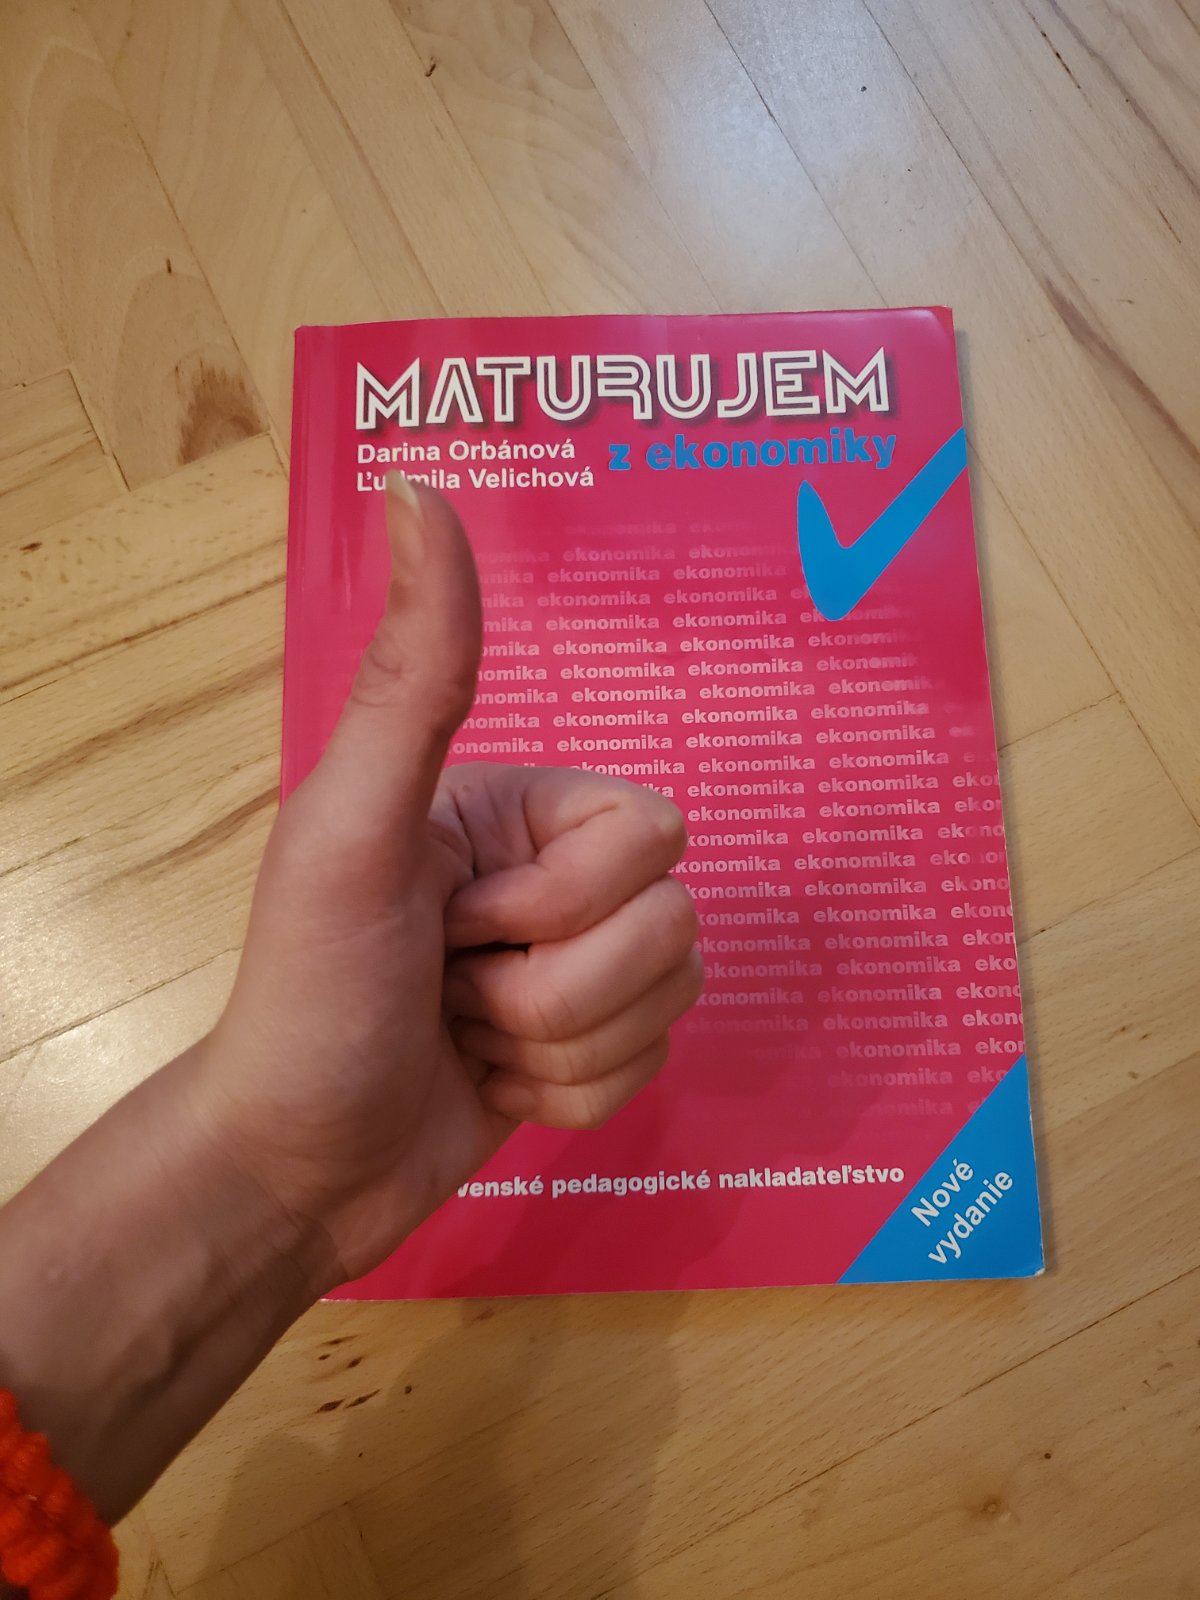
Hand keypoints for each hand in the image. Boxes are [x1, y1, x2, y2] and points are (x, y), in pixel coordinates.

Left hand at [194, 478, 702, 1287]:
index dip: (562, 902)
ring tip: (463, 1037)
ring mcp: (580, 962)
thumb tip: (419, 483)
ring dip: (555, 1049)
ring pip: (671, 1002)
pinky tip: (488, 1084)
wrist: (295, 1165)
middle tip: (453, 989)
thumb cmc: (313, 992)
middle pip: (674, 926)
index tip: (458, 922)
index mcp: (521, 806)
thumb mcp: (353, 826)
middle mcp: (558, 872)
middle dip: (555, 991)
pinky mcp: (590, 1046)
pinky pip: (649, 1070)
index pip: (654, 834)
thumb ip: (415, 672)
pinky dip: (564, 1099)